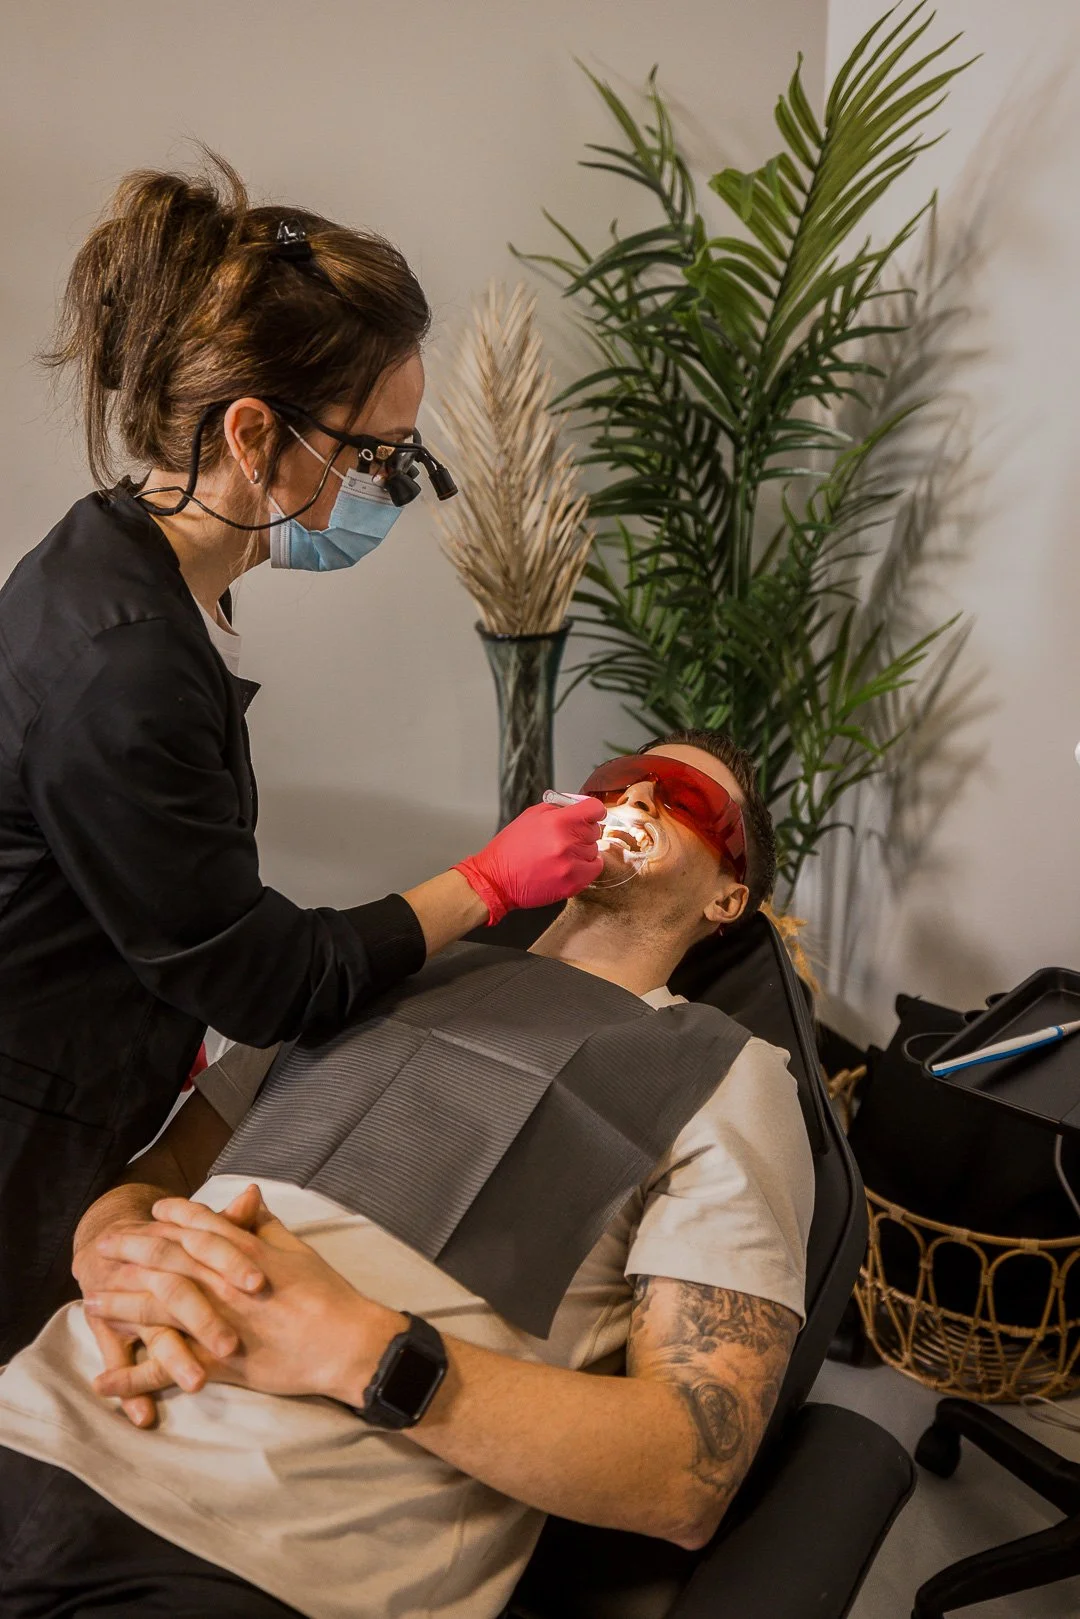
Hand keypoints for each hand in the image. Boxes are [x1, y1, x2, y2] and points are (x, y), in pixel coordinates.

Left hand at [89, 1190, 402, 1407]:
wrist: (346, 1341)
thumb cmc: (328, 1295)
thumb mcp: (297, 1251)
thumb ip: (267, 1227)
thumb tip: (251, 1201)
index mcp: (244, 1252)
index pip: (198, 1226)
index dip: (170, 1216)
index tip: (148, 1212)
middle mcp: (223, 1281)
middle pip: (165, 1259)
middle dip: (129, 1251)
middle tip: (101, 1248)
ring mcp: (217, 1320)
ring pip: (156, 1307)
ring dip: (119, 1304)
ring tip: (90, 1302)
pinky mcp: (217, 1360)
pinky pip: (166, 1370)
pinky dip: (133, 1377)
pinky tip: (104, 1381)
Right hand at [454, 798, 604, 924]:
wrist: (496, 880)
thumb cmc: (510, 848)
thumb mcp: (530, 816)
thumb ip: (559, 808)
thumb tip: (579, 806)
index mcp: (556, 821)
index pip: (594, 808)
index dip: (594, 810)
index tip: (592, 814)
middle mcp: (566, 841)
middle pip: (595, 830)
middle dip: (582, 831)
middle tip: (565, 838)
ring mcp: (570, 864)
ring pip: (594, 850)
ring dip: (582, 850)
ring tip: (560, 855)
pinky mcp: (572, 882)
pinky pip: (595, 868)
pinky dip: (586, 866)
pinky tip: (570, 865)